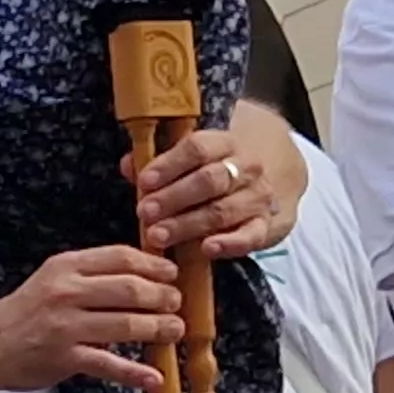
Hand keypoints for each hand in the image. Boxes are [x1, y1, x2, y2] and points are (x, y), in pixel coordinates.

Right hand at [0, 247, 183, 392]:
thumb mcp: (54, 278)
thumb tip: (143, 276)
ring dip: (158, 329)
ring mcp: (65, 326)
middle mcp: (66, 292)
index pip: (121, 257)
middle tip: (176, 305)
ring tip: (174, 332)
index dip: (154, 266)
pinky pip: (109, 365)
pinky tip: (154, 378)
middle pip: (130, 289)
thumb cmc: (26, 312)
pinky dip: (135, 374)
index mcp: (66, 266)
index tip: (172, 275)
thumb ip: (92, 274)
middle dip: (163, 297)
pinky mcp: (64, 358)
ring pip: (126, 325)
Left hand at [130, 127, 290, 259]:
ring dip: (187, 225)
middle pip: (209, 180)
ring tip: (157, 236)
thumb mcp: (186, 160)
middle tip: (144, 213)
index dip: (169, 164)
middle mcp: (246, 167)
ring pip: (222, 210)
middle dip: (173, 198)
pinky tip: (206, 249)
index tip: (144, 182)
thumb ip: (157, 162)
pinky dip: (229, 244)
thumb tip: (128, 166)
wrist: (255, 187)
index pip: (197, 147)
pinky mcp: (264, 225)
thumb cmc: (208, 172)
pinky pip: (250, 236)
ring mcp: (258, 197)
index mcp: (224, 143)